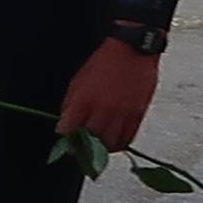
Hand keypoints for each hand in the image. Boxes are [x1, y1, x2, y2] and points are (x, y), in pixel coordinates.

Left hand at [56, 37, 160, 153]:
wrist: (132, 52)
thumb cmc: (103, 63)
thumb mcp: (78, 81)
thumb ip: (71, 104)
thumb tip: (65, 124)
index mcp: (84, 100)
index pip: (70, 129)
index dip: (66, 139)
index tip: (64, 143)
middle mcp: (103, 110)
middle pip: (91, 141)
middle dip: (83, 149)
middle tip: (80, 151)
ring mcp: (122, 114)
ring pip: (110, 144)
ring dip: (102, 151)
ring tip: (96, 151)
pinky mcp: (138, 114)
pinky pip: (128, 138)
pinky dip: (119, 145)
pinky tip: (113, 145)